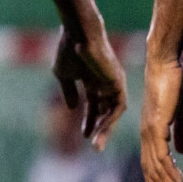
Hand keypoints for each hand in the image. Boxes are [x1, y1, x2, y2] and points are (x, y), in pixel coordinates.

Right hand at [52, 28, 127, 149]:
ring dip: (105, 129)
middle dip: (98, 129)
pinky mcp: (118, 83)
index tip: (83, 135)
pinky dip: (109, 119)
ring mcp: (113, 84)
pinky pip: (117, 107)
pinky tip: (100, 129)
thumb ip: (69, 90)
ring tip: (96, 144)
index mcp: (92, 80)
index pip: (92, 105)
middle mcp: (105, 83)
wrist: (78, 35)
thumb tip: (72, 108)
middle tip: (93, 146)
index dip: (88, 120)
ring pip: (112, 112)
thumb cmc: (68, 50)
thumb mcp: (64, 74)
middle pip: (104, 111)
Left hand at [140, 58, 182, 181]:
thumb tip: (182, 151)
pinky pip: (161, 153)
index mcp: (150, 131)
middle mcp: (146, 133)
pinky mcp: (156, 125)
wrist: (165, 62)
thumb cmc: (172, 83)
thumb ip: (179, 131)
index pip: (151, 163)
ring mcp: (149, 130)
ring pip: (156, 167)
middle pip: (152, 170)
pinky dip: (169, 170)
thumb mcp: (179, 111)